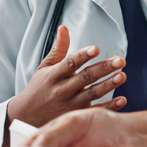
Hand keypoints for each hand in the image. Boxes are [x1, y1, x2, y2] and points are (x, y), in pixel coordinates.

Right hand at [5, 25, 125, 146]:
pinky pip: (94, 112)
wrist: (24, 119)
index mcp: (54, 75)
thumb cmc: (38, 89)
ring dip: (108, 86)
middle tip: (120, 60)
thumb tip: (64, 27)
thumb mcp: (44, 68)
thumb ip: (58, 49)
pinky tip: (122, 100)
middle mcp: (62, 90)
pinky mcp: (76, 117)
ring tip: (122, 76)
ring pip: (91, 95)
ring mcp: (69, 105)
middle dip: (103, 69)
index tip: (96, 48)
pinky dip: (109, 107)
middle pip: (85, 78)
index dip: (82, 55)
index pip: (69, 63)